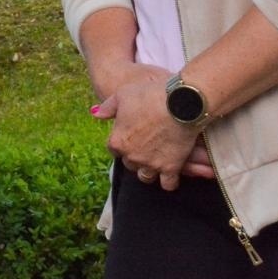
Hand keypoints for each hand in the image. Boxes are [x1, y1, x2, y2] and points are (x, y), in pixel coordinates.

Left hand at [90, 65, 200, 190]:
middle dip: (135, 156)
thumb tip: (96, 114)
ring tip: (156, 159)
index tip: (131, 137)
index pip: (113, 149)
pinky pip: (168, 184)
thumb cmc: (150, 95)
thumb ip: (108, 107)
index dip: (122, 143)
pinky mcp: (171, 168)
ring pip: (146, 176)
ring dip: (149, 169)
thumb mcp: (123, 94)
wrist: (181, 102)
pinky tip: (171, 169)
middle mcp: (132, 156)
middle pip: (129, 163)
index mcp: (118, 140)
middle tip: (146, 146)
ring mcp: (151, 164)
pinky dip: (169, 179)